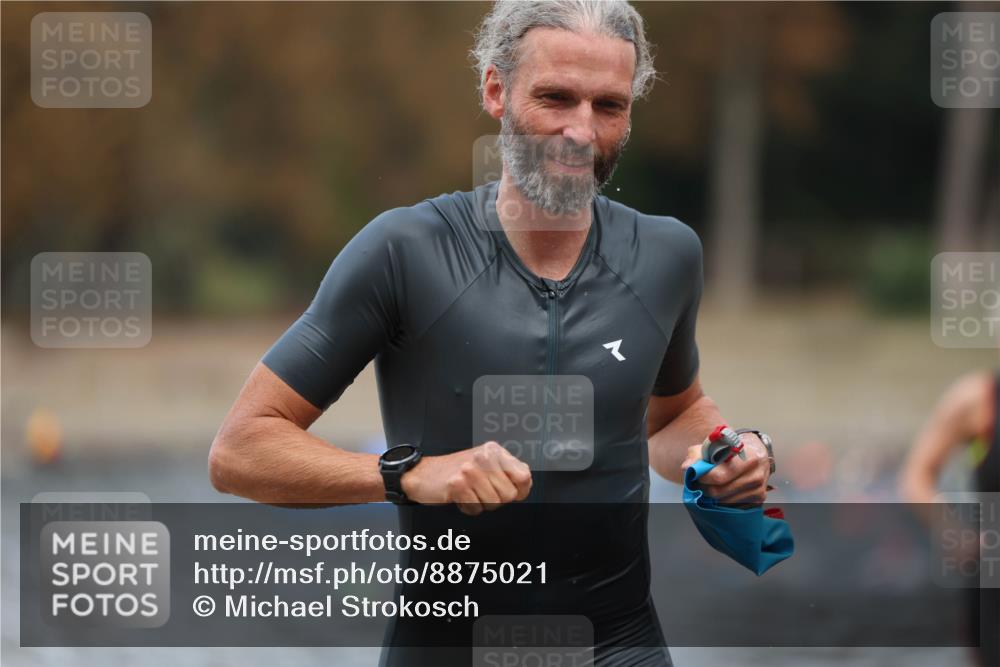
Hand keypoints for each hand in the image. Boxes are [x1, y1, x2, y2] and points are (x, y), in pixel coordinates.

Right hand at [401, 441, 532, 514]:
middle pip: (509, 494)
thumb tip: (525, 481)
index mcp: (494, 451)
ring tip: (469, 493)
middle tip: (480, 492)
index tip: (504, 491)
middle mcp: (484, 456)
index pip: (524, 476)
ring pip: (494, 503)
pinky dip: (468, 508)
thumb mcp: (486, 464)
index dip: (518, 491)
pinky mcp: (457, 484)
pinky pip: (475, 508)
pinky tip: (459, 497)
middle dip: (496, 500)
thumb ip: (507, 470)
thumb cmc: (456, 472)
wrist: (423, 474)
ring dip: (481, 504)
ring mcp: (470, 469)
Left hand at [680, 433, 771, 503]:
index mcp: (748, 458)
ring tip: (709, 483)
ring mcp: (758, 490)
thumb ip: (698, 454)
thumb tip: (687, 467)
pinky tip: (721, 489)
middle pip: (718, 492)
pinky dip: (722, 499)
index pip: (719, 476)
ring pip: (723, 501)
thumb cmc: (734, 448)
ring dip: (711, 495)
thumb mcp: (715, 444)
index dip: (703, 477)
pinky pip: (731, 505)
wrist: (758, 452)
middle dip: (703, 487)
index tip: (695, 473)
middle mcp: (755, 476)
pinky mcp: (758, 500)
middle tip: (698, 480)